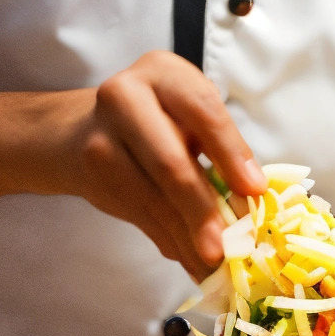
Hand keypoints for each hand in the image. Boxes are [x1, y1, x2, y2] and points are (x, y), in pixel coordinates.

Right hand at [66, 51, 263, 276]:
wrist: (81, 130)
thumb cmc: (155, 120)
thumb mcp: (187, 114)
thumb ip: (219, 147)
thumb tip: (252, 200)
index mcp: (163, 72)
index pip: (204, 111)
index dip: (231, 154)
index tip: (253, 191)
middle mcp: (124, 96)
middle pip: (170, 160)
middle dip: (201, 210)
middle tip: (225, 247)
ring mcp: (101, 137)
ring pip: (152, 197)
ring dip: (186, 238)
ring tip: (213, 263)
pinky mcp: (92, 175)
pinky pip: (139, 216)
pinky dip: (169, 242)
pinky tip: (189, 258)